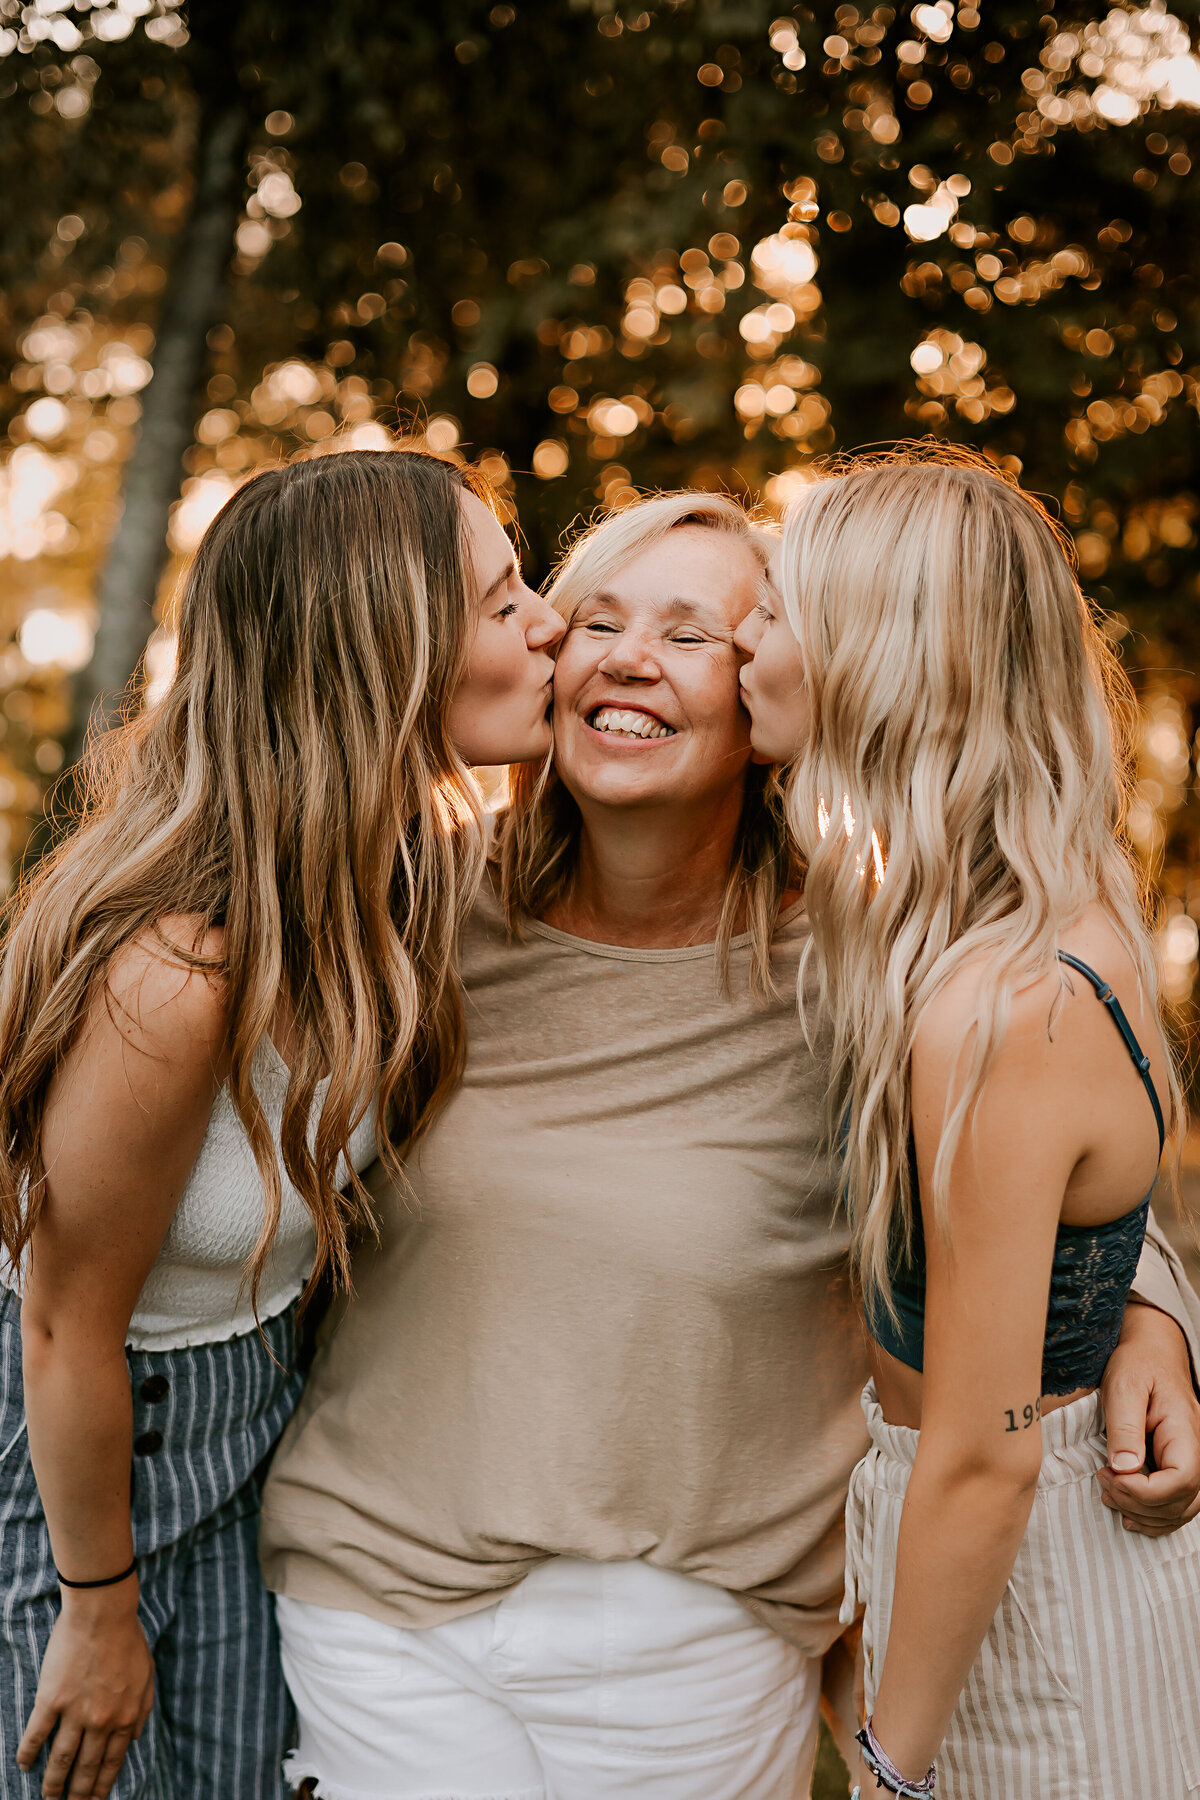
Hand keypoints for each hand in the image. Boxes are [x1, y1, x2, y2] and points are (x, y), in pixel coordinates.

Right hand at [16, 1587, 154, 1799]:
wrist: (104, 1613)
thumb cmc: (128, 1639)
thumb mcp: (147, 1676)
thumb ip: (143, 1709)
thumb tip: (137, 1738)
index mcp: (126, 1716)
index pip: (113, 1762)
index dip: (102, 1785)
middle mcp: (102, 1721)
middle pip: (87, 1767)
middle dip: (78, 1792)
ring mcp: (76, 1712)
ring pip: (61, 1759)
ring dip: (53, 1783)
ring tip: (47, 1798)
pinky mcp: (52, 1700)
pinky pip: (37, 1734)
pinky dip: (28, 1753)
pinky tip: (23, 1765)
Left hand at [1099, 1300, 1199, 1535]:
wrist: (1151, 1353)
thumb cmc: (1137, 1364)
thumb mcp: (1123, 1386)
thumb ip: (1124, 1426)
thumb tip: (1124, 1468)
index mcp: (1185, 1431)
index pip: (1181, 1480)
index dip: (1145, 1491)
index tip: (1109, 1475)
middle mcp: (1197, 1450)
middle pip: (1182, 1500)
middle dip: (1139, 1503)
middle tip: (1103, 1483)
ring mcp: (1192, 1461)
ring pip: (1183, 1509)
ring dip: (1146, 1515)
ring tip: (1110, 1496)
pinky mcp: (1180, 1466)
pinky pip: (1179, 1503)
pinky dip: (1156, 1516)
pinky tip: (1129, 1512)